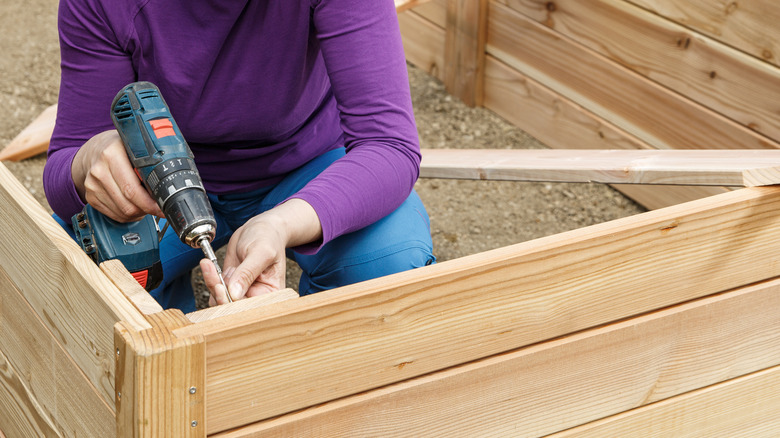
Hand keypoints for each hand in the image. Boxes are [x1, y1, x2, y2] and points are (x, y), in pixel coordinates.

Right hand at [72, 130, 162, 221]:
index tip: (162, 206)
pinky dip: (127, 215)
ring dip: (138, 214)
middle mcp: (99, 170)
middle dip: (146, 210)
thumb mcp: (135, 148)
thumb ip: (148, 163)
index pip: (132, 189)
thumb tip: (165, 187)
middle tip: (157, 208)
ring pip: (122, 212)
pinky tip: (133, 207)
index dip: (149, 203)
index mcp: (112, 155)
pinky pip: (113, 215)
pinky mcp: (90, 196)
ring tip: (145, 206)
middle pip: (128, 204)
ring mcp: (92, 185)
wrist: (95, 150)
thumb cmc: (120, 149)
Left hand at [200, 199, 321, 304]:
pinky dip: (209, 279)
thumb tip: (234, 294)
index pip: (252, 308)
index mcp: (271, 295)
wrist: (259, 228)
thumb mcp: (261, 252)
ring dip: (212, 284)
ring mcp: (241, 291)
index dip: (235, 304)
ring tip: (210, 265)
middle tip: (213, 273)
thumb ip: (248, 272)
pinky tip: (208, 264)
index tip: (222, 289)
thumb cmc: (267, 238)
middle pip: (233, 308)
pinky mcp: (230, 284)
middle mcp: (256, 296)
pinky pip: (214, 291)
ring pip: (221, 300)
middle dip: (220, 293)